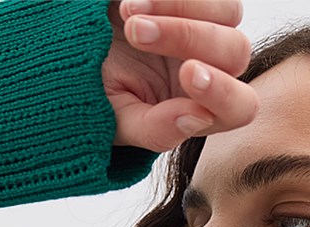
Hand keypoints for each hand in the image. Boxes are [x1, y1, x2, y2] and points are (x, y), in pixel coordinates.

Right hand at [104, 0, 257, 152]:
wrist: (70, 50)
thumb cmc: (94, 89)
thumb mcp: (115, 119)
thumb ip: (155, 130)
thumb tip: (198, 118)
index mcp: (200, 107)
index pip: (240, 108)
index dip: (224, 92)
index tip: (187, 73)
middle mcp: (212, 66)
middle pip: (236, 52)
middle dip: (188, 38)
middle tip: (136, 33)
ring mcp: (207, 25)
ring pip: (228, 12)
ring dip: (180, 10)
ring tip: (127, 14)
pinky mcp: (191, 1)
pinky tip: (129, 2)